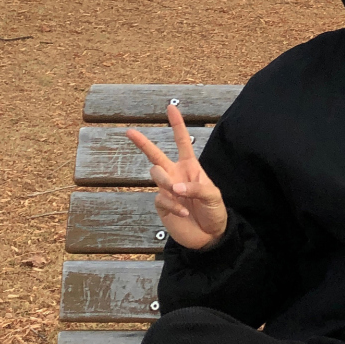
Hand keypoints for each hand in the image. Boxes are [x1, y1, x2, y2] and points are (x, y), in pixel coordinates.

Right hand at [126, 100, 227, 250]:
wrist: (210, 236)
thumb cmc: (215, 212)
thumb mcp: (213, 196)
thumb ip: (196, 187)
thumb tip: (175, 187)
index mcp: (190, 167)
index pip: (182, 142)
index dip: (177, 125)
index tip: (171, 107)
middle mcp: (176, 175)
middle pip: (155, 154)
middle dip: (142, 142)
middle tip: (129, 132)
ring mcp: (167, 190)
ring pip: (155, 174)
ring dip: (165, 180)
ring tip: (177, 192)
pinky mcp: (162, 205)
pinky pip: (160, 197)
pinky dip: (172, 204)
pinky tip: (183, 212)